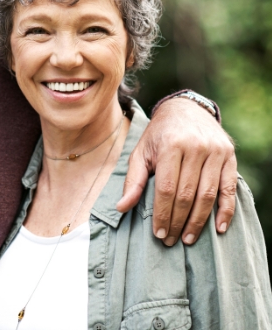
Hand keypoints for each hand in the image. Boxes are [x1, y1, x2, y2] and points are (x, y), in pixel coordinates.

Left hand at [116, 97, 236, 245]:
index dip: (163, 214)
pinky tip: (218, 229)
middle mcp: (195, 147)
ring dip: (198, 221)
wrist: (185, 109)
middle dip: (178, 221)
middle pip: (187, 194)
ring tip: (188, 238)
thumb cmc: (159, 134)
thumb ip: (133, 180)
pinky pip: (229, 189)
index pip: (166, 188)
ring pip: (208, 195)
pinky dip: (225, 211)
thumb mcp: (141, 151)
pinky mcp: (230, 157)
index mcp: (170, 145)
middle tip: (171, 241)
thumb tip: (121, 207)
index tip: (159, 233)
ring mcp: (215, 152)